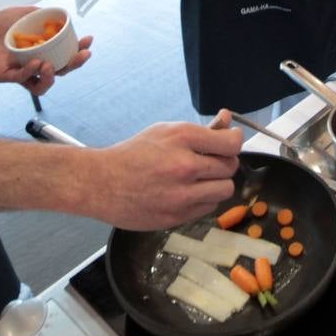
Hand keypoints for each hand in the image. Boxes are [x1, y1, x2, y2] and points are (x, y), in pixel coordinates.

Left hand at [0, 6, 92, 95]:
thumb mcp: (25, 13)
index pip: (63, 56)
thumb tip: (63, 15)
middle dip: (73, 65)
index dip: (77, 51)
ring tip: (51, 66)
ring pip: (40, 85)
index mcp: (40, 52)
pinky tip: (35, 62)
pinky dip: (30, 72)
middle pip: (58, 72)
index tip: (88, 40)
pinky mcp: (2, 76)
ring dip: (50, 77)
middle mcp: (31, 65)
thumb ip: (44, 15)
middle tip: (81, 55)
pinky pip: (20, 79)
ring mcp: (17, 72)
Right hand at [93, 121, 242, 229]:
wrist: (102, 183)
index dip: (234, 141)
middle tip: (210, 162)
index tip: (230, 142)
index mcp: (182, 138)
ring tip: (201, 180)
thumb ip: (200, 130)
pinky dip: (203, 200)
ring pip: (225, 190)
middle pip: (230, 167)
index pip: (231, 143)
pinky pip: (208, 207)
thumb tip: (227, 119)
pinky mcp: (177, 216)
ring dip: (217, 184)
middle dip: (224, 163)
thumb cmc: (133, 154)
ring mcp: (181, 194)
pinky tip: (188, 193)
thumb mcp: (165, 131)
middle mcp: (185, 166)